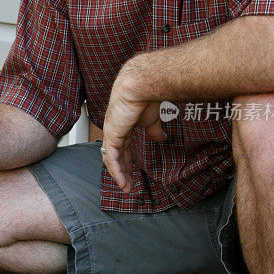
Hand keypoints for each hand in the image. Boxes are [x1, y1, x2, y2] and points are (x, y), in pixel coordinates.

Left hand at [102, 72, 166, 193]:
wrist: (142, 86)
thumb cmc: (146, 97)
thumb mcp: (152, 120)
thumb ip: (154, 131)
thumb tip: (161, 139)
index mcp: (123, 126)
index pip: (123, 148)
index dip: (127, 162)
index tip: (132, 174)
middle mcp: (115, 130)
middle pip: (116, 156)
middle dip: (122, 171)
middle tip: (128, 185)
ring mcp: (111, 133)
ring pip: (111, 159)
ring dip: (119, 175)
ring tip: (126, 187)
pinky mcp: (112, 135)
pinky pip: (111, 158)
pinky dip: (116, 171)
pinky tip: (122, 181)